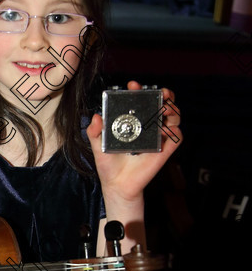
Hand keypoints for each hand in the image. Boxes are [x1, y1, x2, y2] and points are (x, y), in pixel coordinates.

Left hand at [86, 81, 181, 203]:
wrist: (117, 185)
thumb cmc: (108, 164)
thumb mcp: (97, 145)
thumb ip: (94, 132)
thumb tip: (96, 117)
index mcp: (133, 121)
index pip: (140, 101)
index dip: (139, 90)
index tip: (133, 85)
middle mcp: (147, 126)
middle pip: (162, 104)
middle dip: (164, 94)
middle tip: (160, 92)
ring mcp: (157, 137)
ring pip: (173, 117)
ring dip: (173, 109)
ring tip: (165, 108)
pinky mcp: (164, 150)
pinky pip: (176, 138)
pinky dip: (175, 131)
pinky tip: (167, 129)